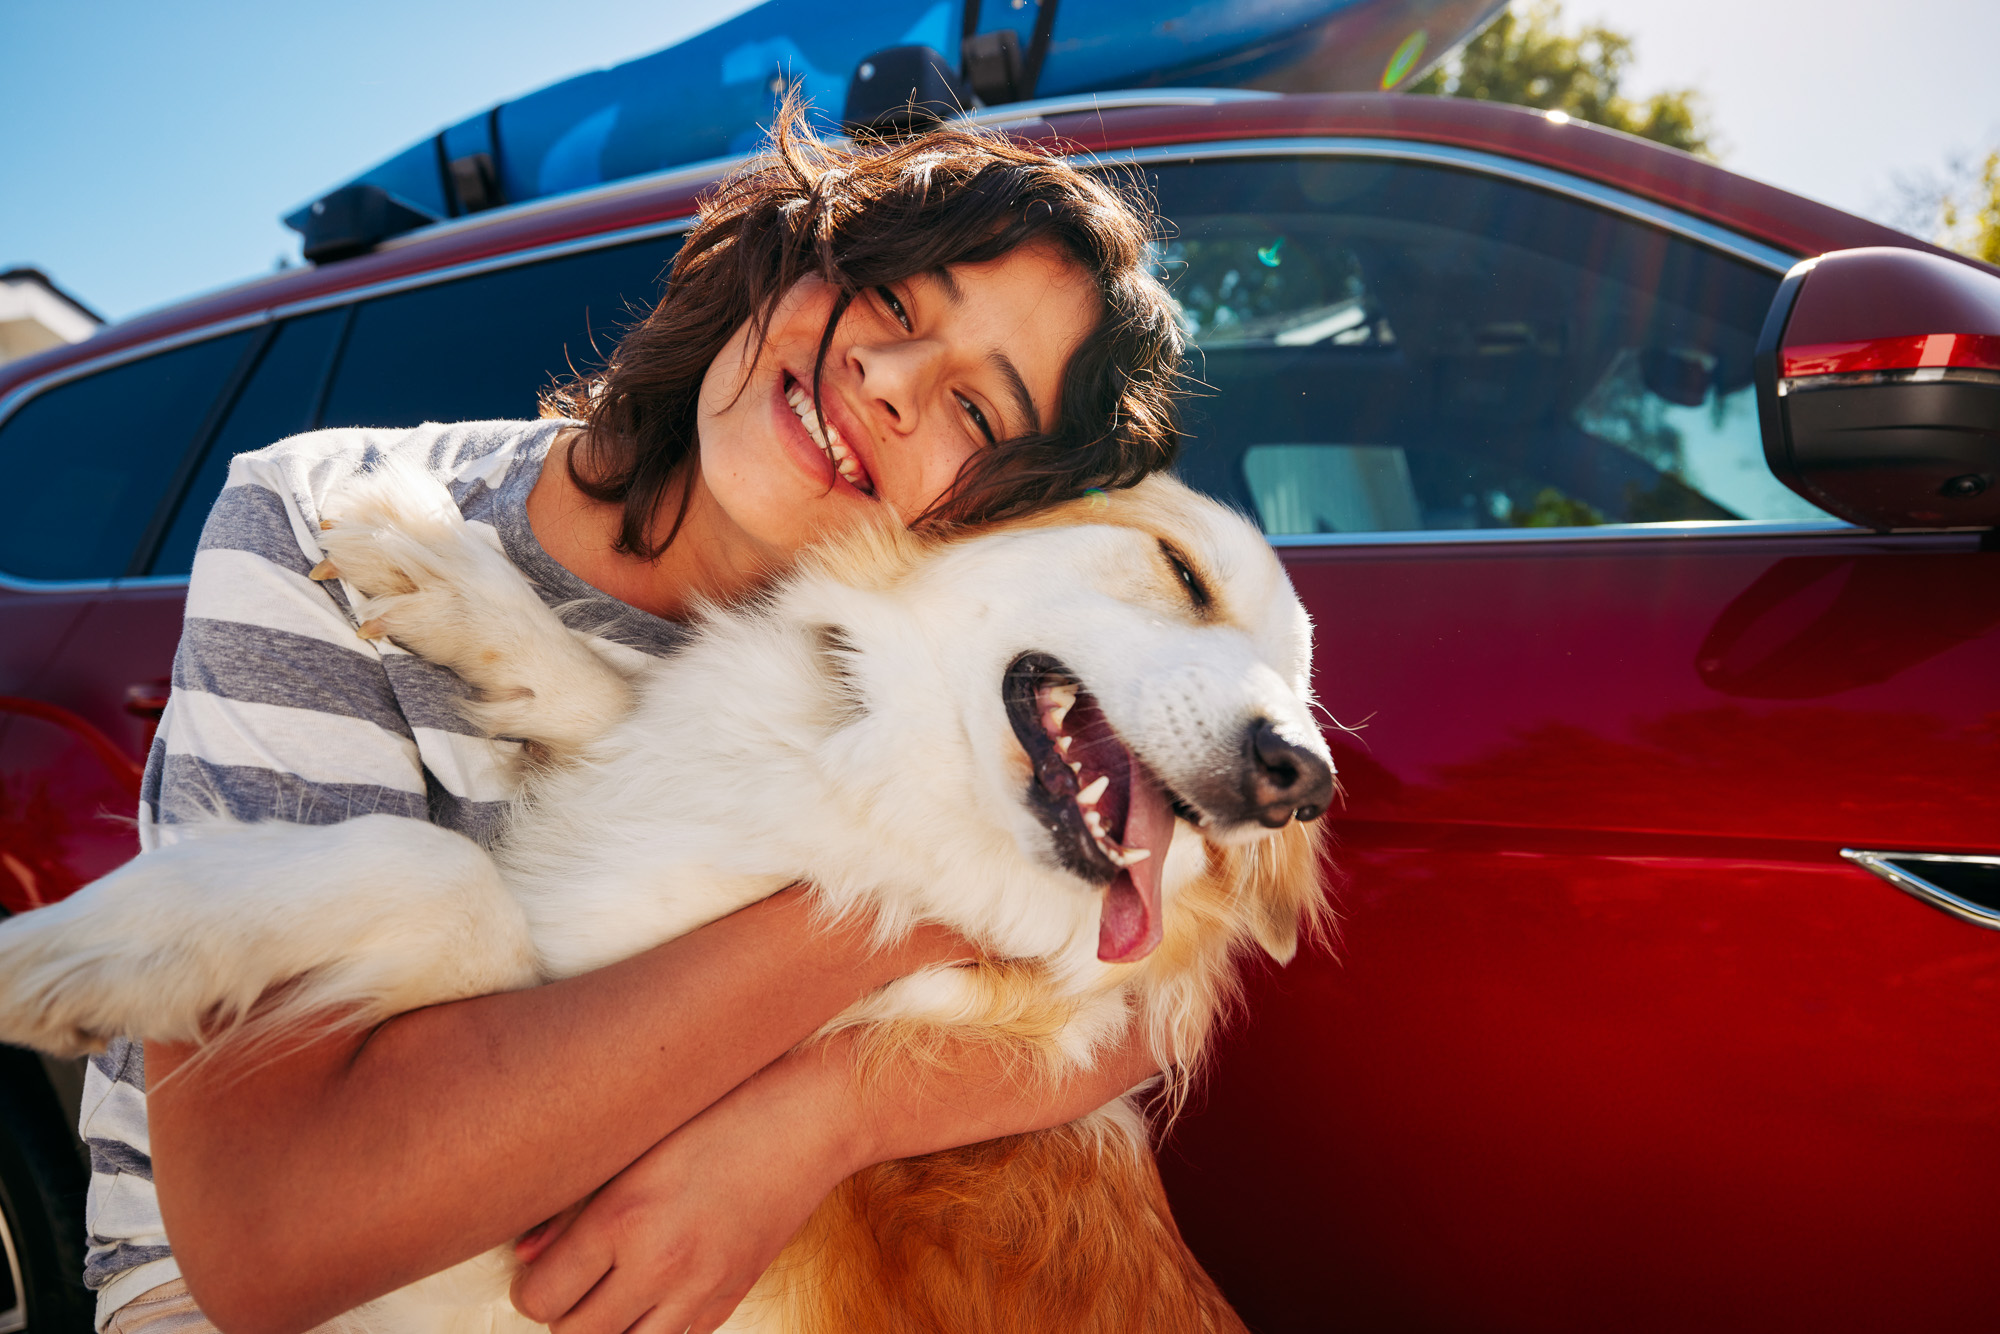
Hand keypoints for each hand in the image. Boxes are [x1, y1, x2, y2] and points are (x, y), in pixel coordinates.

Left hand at [510, 1047, 866, 1333]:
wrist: (809, 1118)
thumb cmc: (720, 1110)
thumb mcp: (637, 1142)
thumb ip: (574, 1201)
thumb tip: (525, 1252)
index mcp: (625, 1217)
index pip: (541, 1296)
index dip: (530, 1286)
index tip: (540, 1267)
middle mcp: (660, 1263)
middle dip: (562, 1313)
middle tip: (570, 1281)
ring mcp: (700, 1288)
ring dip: (608, 1328)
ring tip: (610, 1290)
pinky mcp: (730, 1297)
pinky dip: (655, 1326)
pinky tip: (657, 1288)